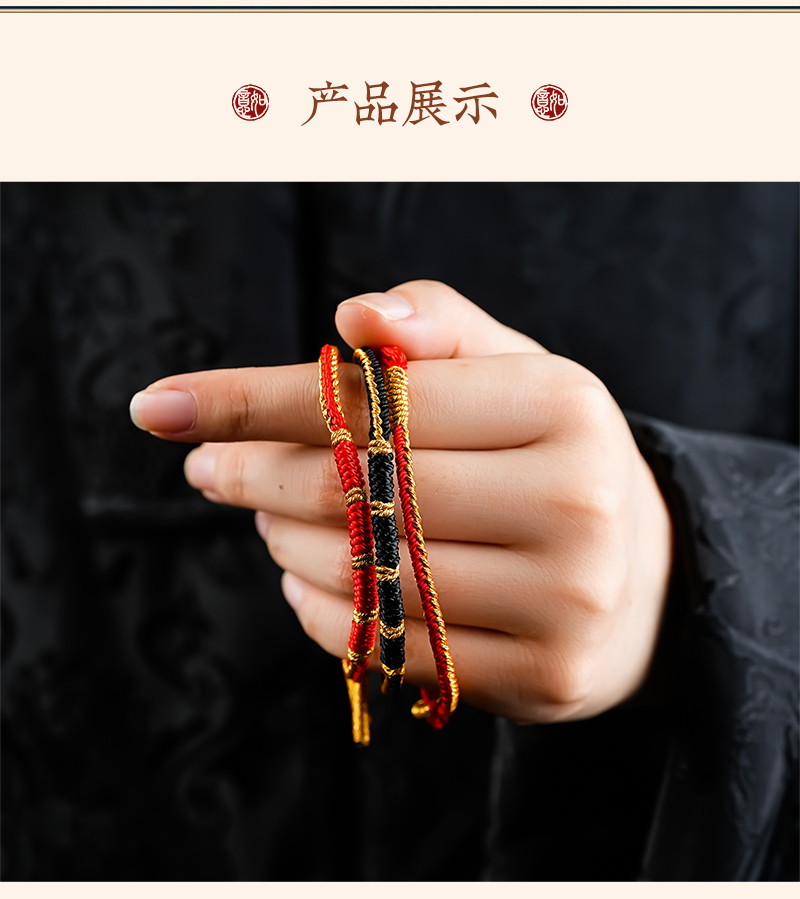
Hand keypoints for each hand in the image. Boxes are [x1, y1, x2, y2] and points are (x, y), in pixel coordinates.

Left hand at [129, 281, 672, 723]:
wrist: (647, 577)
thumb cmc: (557, 458)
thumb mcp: (519, 372)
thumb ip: (440, 330)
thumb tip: (353, 314)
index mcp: (565, 406)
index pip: (377, 399)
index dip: (254, 400)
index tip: (161, 408)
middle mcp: (576, 503)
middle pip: (362, 491)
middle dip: (255, 474)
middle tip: (208, 467)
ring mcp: (566, 601)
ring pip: (366, 576)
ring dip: (282, 543)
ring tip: (266, 518)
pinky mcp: (544, 678)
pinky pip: (388, 647)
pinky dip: (320, 612)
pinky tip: (306, 581)